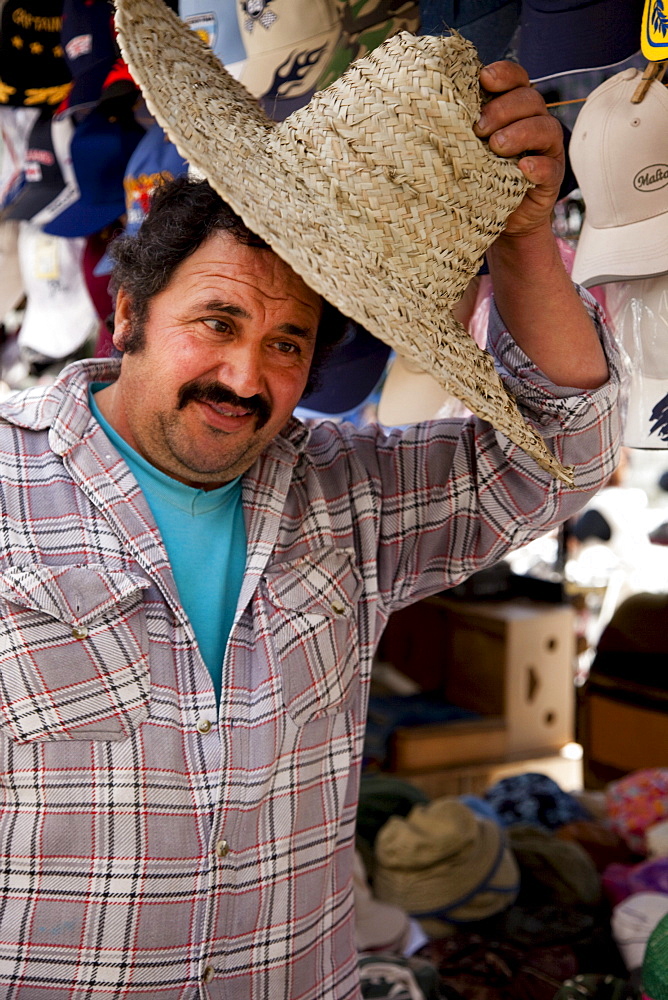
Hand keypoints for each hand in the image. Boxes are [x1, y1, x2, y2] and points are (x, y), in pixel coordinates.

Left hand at [474, 61, 564, 238]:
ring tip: (496, 146)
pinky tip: (524, 168)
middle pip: (530, 100)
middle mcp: (534, 122)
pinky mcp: (551, 178)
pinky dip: (538, 166)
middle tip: (479, 128)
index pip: (517, 79)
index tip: (484, 79)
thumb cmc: (477, 177)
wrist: (498, 219)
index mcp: (514, 108)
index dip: (504, 74)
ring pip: (545, 127)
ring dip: (520, 133)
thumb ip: (460, 126)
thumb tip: (430, 106)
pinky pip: (551, 167)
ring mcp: (546, 150)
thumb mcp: (466, 148)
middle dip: (503, 109)